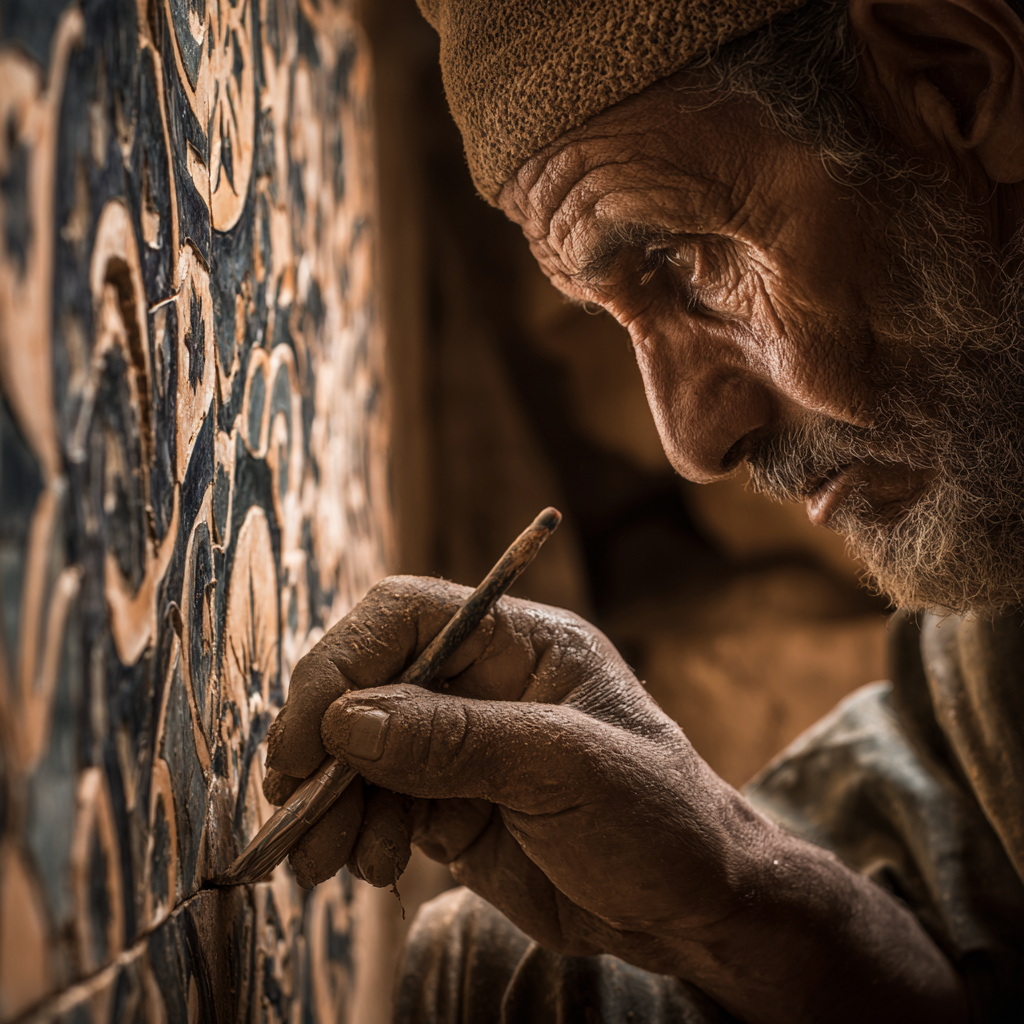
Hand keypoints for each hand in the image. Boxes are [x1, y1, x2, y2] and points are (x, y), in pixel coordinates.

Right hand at [265, 576, 966, 1023]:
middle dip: (326, 747)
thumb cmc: (658, 819)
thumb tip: (344, 721)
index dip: (343, 663)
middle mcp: (483, 684)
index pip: (406, 618)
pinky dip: (360, 831)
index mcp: (520, 644)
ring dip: (335, 800)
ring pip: (364, 753)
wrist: (693, 909)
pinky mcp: (452, 805)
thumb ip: (457, 741)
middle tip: (299, 810)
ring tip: (332, 859)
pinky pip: (381, 804)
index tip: (307, 739)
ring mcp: (464, 747)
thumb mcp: (566, 769)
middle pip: (370, 686)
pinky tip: (373, 864)